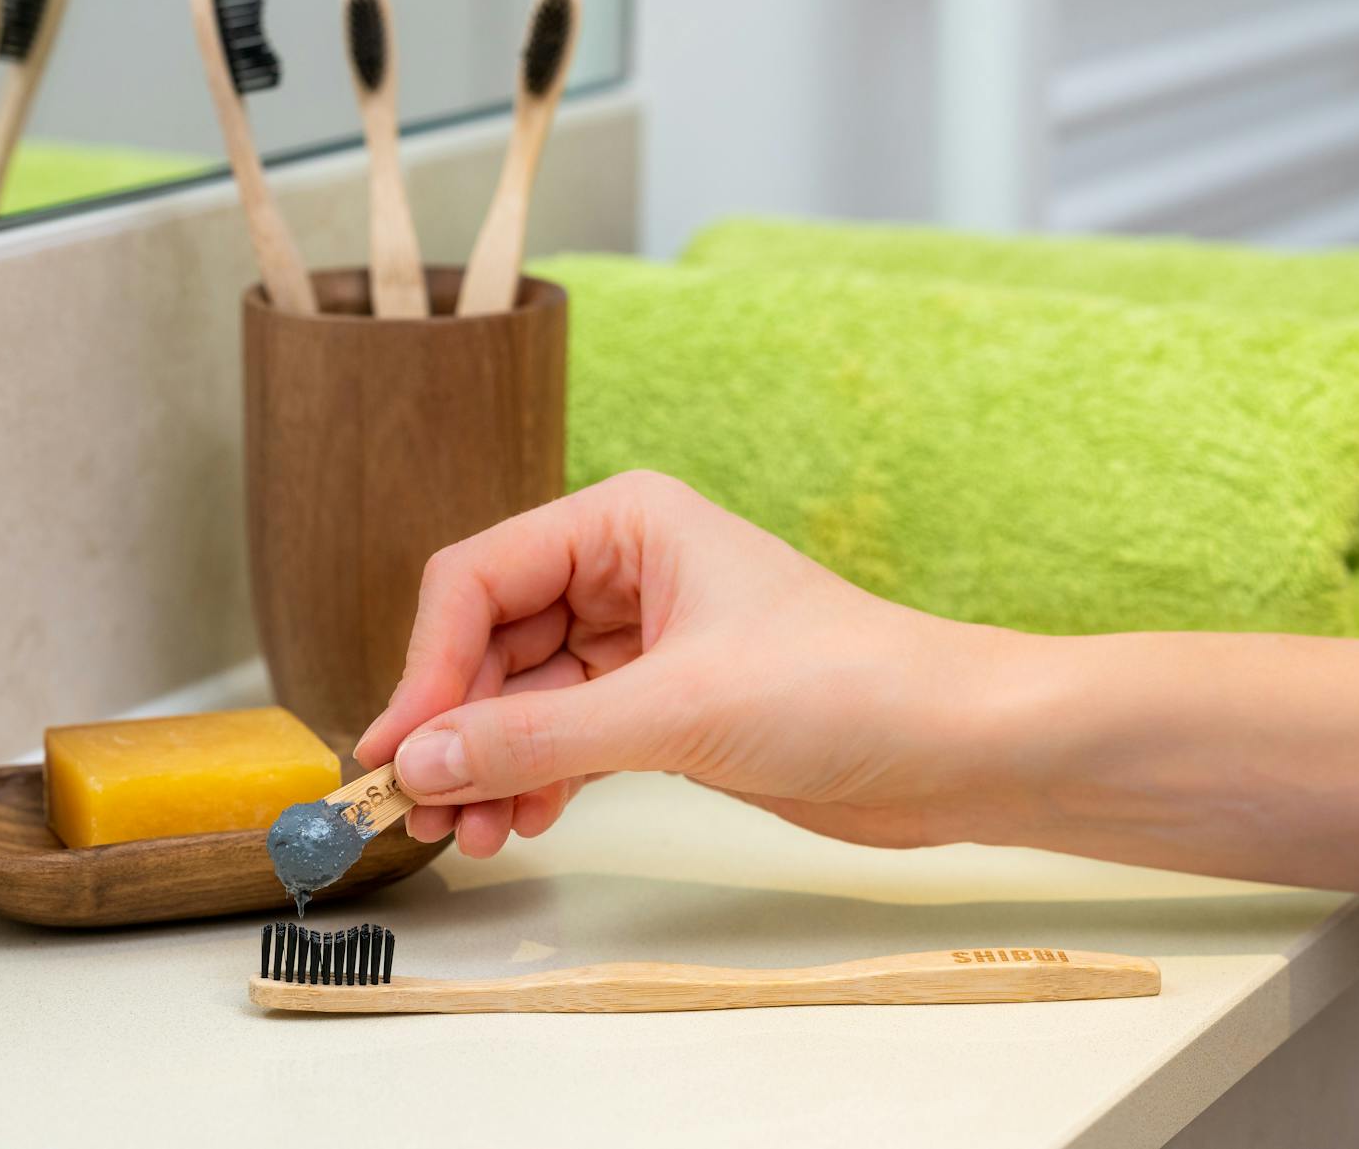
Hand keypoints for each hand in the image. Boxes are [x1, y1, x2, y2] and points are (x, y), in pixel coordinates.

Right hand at [354, 471, 1022, 858]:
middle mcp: (621, 571)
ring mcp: (639, 642)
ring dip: (487, 765)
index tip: (399, 749)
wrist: (959, 749)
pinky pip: (563, 738)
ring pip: (520, 700)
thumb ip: (537, 738)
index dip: (426, 665)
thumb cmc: (848, 686)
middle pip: (488, 643)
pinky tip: (520, 824)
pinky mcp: (661, 707)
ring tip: (470, 835)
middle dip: (455, 728)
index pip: (476, 579)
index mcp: (624, 524)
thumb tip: (420, 761)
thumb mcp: (675, 710)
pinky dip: (533, 780)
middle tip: (420, 809)